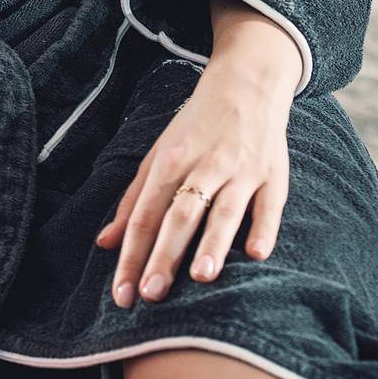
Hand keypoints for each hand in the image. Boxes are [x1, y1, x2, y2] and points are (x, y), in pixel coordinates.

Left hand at [95, 58, 291, 306]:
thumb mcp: (159, 154)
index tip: (121, 295)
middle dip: (164, 254)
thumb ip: (133, 200)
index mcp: (170, 160)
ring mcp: (240, 170)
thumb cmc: (197, 126)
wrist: (246, 83)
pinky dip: (263, 227)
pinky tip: (256, 254)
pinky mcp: (273, 174)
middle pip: (180, 214)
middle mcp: (204, 165)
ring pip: (224, 209)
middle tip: (150, 294)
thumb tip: (105, 242)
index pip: (144, 213)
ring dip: (213, 243)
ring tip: (201, 277)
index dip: (131, 255)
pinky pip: (268, 204)